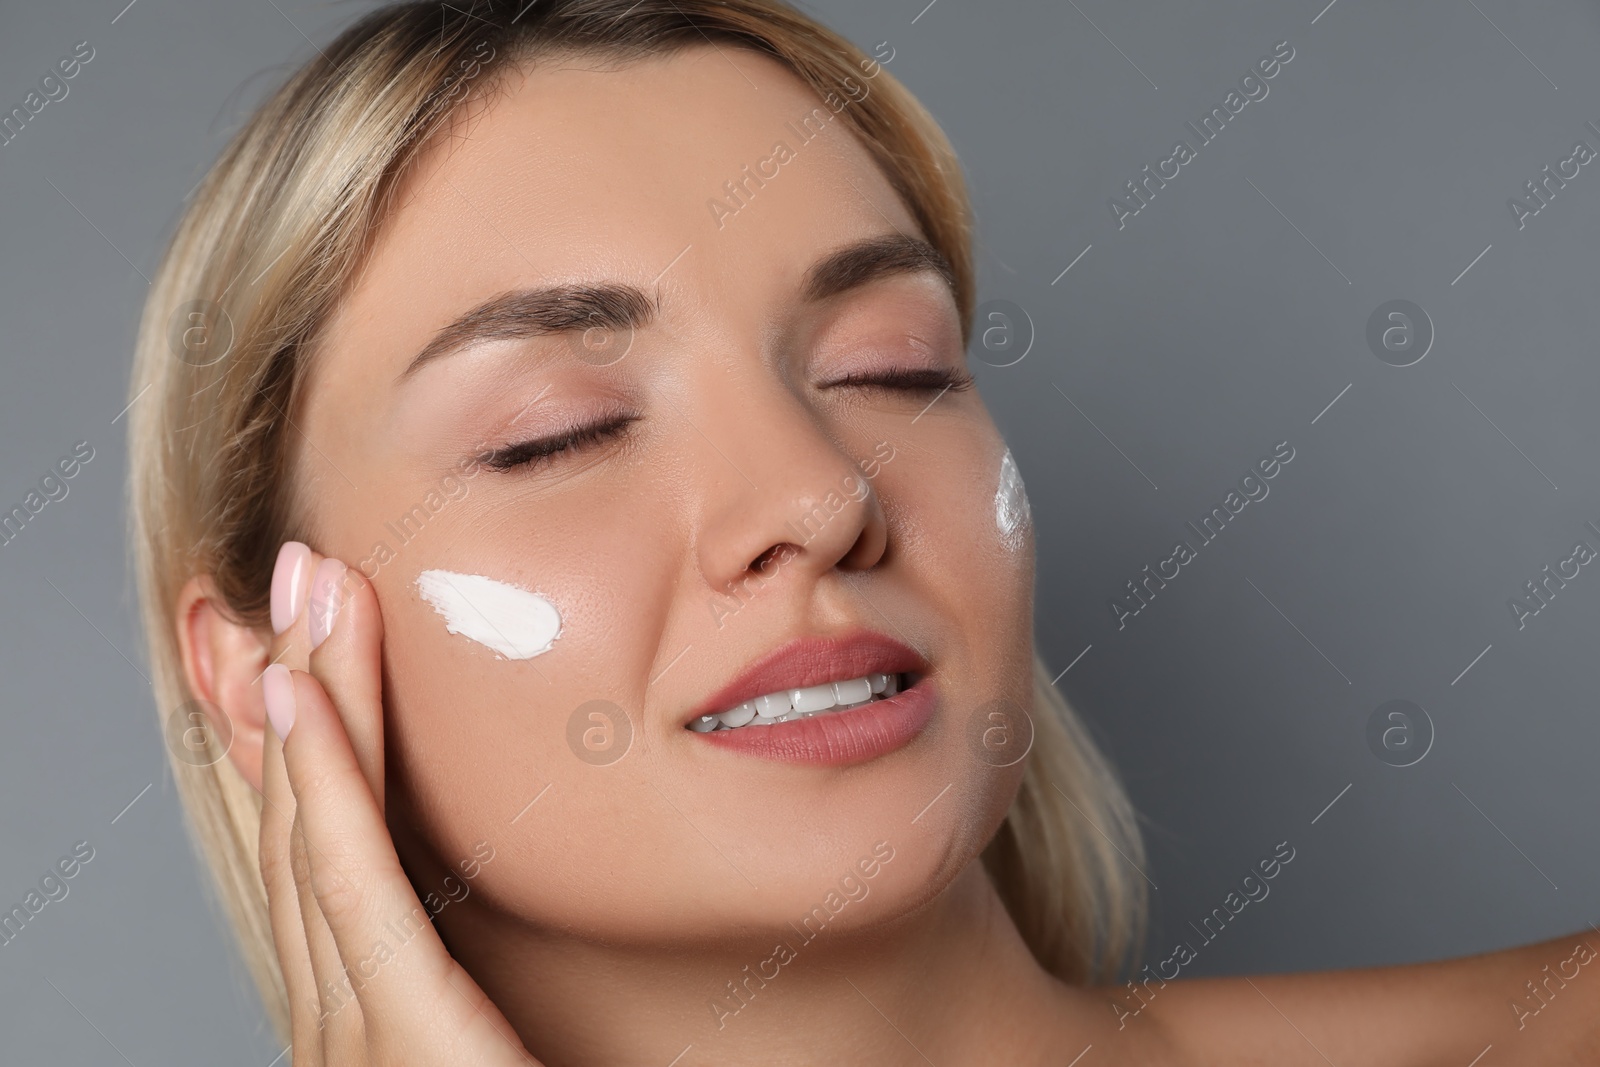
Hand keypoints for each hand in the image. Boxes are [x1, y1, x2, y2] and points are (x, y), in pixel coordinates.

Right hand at [258, 543, 537, 1064]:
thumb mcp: (500, 1040)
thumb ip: (470, 978)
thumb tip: (475, 904)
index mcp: (374, 1011)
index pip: (323, 847)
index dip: (300, 737)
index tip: (295, 637)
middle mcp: (343, 1015)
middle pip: (301, 822)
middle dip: (287, 691)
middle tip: (279, 577)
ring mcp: (355, 1033)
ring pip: (315, 832)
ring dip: (302, 704)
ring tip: (293, 598)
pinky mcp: (403, 1044)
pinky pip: (353, 892)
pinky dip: (321, 788)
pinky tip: (297, 701)